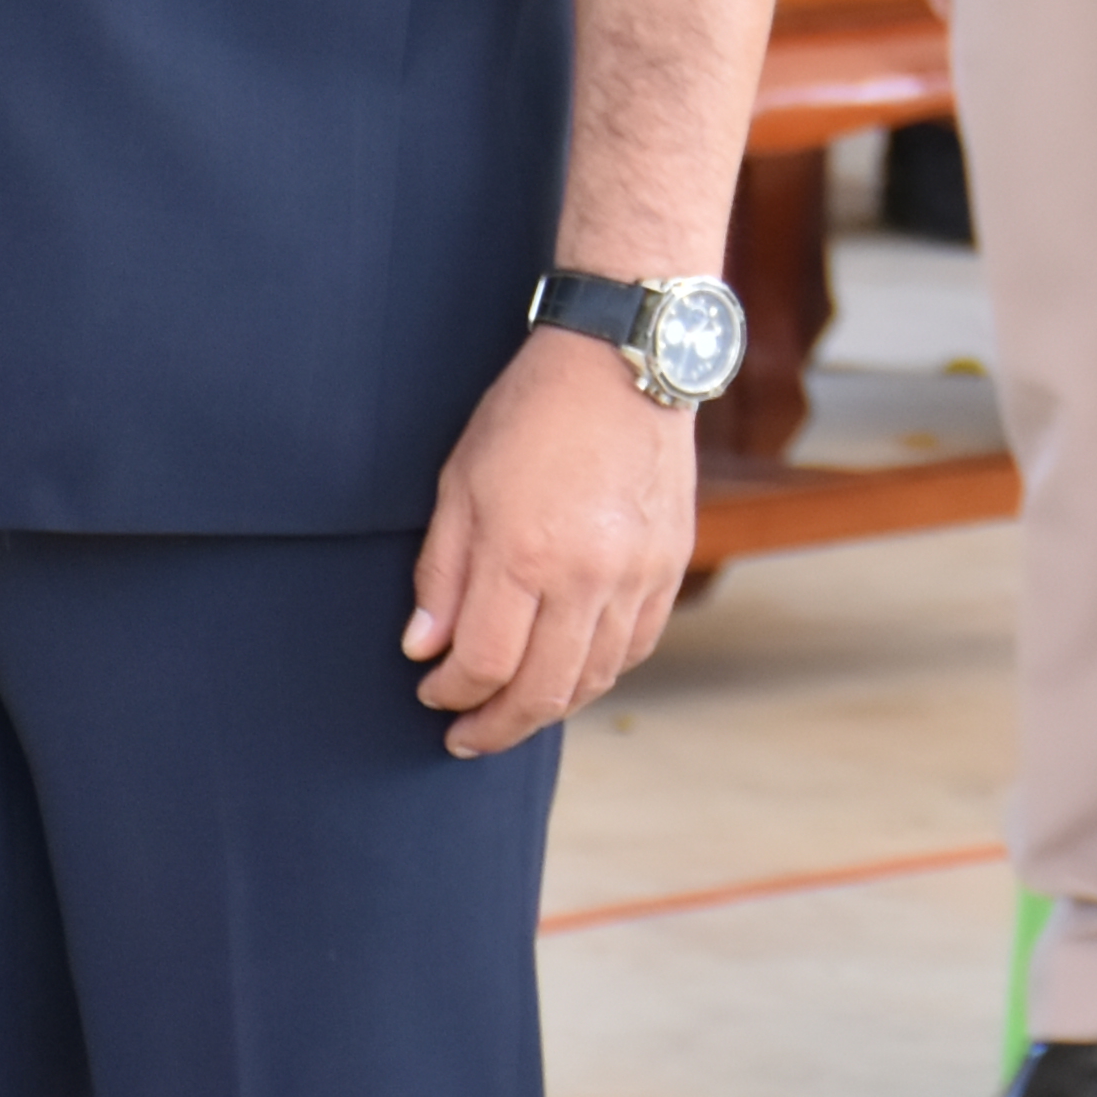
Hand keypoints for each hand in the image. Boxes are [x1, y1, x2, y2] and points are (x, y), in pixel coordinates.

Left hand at [405, 325, 696, 753]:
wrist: (623, 359)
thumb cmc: (530, 413)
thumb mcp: (460, 483)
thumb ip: (442, 574)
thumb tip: (425, 648)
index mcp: (524, 553)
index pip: (484, 665)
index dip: (450, 695)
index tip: (431, 694)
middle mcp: (588, 574)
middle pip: (542, 691)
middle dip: (496, 727)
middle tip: (466, 737)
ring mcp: (638, 571)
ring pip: (595, 678)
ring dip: (549, 707)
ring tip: (515, 711)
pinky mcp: (671, 562)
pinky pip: (637, 645)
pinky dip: (601, 672)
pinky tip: (571, 670)